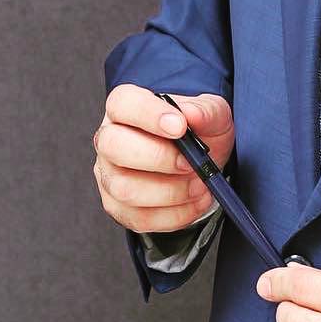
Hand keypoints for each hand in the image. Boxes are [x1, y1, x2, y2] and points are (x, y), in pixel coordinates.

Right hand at [93, 85, 233, 234]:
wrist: (200, 161)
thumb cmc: (198, 132)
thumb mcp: (212, 113)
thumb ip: (205, 111)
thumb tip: (193, 115)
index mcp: (124, 108)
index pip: (122, 103)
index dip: (149, 114)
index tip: (180, 126)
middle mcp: (108, 140)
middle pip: (113, 146)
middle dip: (158, 157)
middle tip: (191, 162)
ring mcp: (109, 176)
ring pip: (125, 188)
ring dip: (171, 191)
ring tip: (199, 184)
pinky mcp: (119, 208)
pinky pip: (140, 218)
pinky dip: (176, 214)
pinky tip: (196, 201)